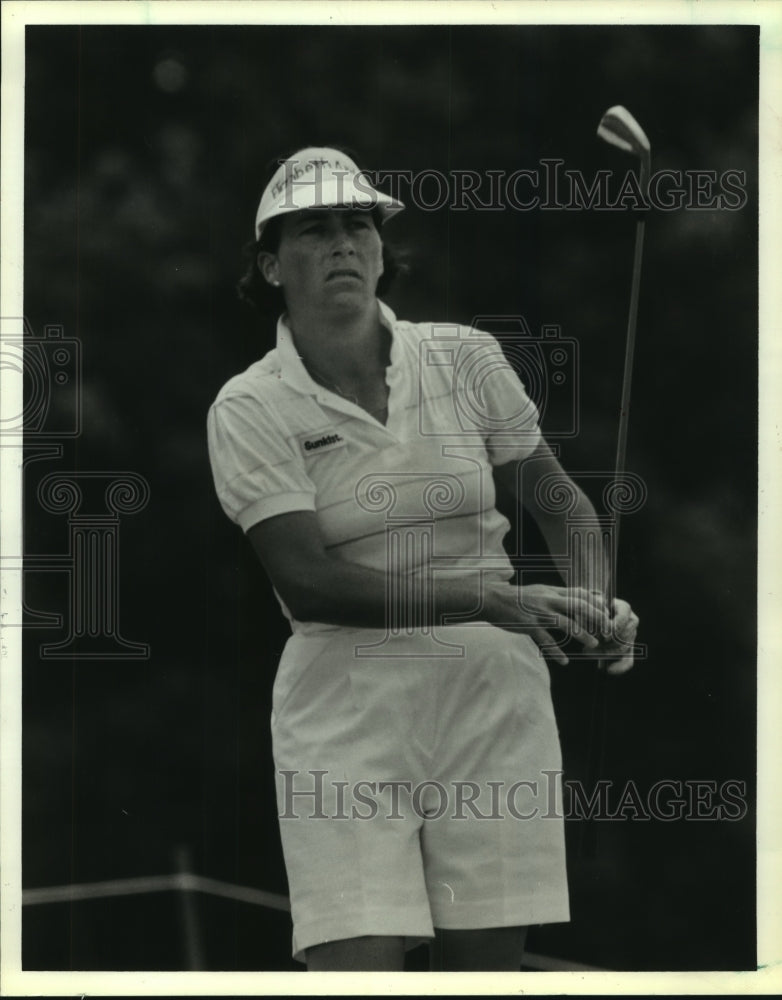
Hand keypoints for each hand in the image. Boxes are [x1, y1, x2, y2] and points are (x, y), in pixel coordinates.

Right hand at [484, 584, 611, 664]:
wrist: (494, 599)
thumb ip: (558, 595)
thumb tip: (578, 597)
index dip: (595, 603)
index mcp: (552, 591)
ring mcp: (539, 613)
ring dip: (582, 634)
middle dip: (595, 617)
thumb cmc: (519, 598)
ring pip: (565, 623)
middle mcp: (548, 600)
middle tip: (606, 629)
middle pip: (578, 605)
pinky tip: (564, 662)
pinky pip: (546, 640)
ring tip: (593, 644)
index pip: (579, 594)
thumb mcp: (540, 591)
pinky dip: (556, 652)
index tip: (606, 614)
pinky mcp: (529, 626)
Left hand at [593, 598, 639, 674]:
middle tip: (586, 647)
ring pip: (622, 648)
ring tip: (586, 651)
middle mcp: (631, 621)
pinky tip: (608, 670)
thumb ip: (590, 614)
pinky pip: (628, 661)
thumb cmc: (589, 609)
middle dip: (605, 643)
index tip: (603, 635)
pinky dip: (619, 667)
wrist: (590, 615)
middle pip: (623, 636)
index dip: (614, 628)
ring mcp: (631, 635)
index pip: (623, 619)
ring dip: (604, 653)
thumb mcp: (587, 608)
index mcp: (624, 608)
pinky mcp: (628, 649)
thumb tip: (597, 626)